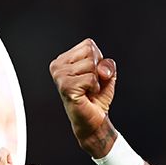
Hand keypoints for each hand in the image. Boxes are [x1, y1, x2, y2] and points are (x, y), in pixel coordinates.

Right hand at [49, 38, 117, 156]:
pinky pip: (91, 78)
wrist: (94, 120)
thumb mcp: (106, 75)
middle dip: (97, 69)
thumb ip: (107, 64)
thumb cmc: (97, 97)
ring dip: (96, 80)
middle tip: (90, 85)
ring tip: (87, 90)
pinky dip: (94, 87)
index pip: (88, 45)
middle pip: (90, 52)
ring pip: (91, 65)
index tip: (92, 75)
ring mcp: (59, 76)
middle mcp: (57, 65)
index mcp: (63, 59)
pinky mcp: (65, 87)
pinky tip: (86, 95)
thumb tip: (101, 69)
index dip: (98, 60)